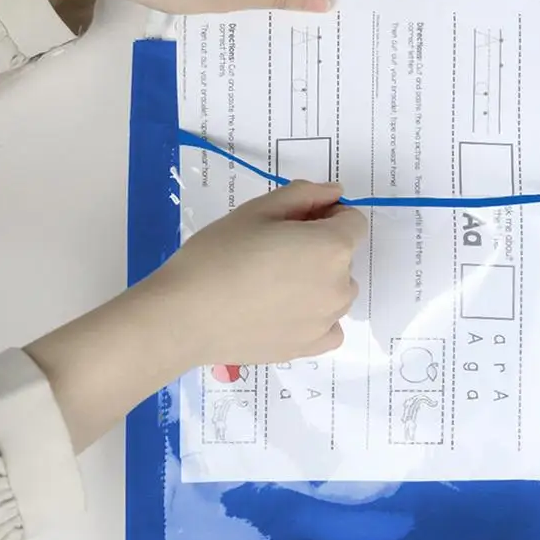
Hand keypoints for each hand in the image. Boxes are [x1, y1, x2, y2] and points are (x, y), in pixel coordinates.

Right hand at [24, 182, 365, 452]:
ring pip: (336, 291)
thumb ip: (304, 195)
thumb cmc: (218, 254)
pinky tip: (283, 313)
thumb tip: (335, 192)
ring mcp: (328, 320)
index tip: (295, 223)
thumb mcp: (257, 210)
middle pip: (343, 258)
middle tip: (273, 254)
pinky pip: (330, 327)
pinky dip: (315, 318)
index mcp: (333, 248)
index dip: (328, 216)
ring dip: (318, 283)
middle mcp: (341, 286)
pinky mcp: (311, 348)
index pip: (353, 222)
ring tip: (271, 286)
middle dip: (320, 249)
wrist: (186, 316)